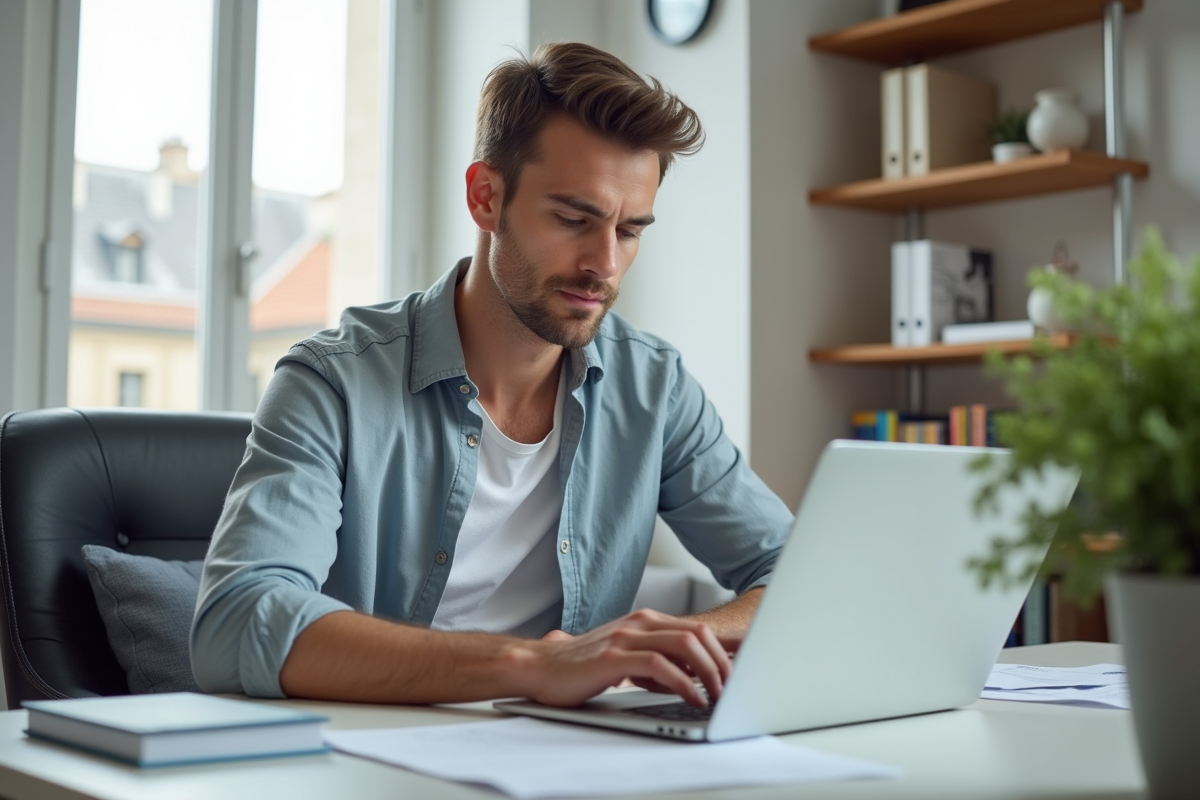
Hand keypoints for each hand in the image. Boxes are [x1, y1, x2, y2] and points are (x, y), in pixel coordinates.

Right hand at [523, 609, 738, 708]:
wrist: (540, 667)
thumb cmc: (583, 667)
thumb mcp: (629, 658)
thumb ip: (660, 661)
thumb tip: (696, 677)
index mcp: (647, 621)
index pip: (699, 627)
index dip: (730, 644)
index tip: (755, 660)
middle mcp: (641, 623)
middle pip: (699, 633)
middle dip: (725, 661)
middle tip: (734, 689)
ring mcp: (627, 637)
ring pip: (686, 644)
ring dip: (710, 672)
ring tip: (719, 696)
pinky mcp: (614, 657)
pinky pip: (661, 665)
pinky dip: (684, 683)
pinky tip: (692, 698)